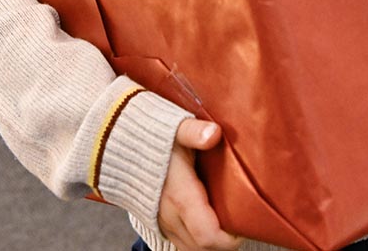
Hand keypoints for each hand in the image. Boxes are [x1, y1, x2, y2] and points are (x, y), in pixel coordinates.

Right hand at [157, 119, 241, 250]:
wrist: (121, 145)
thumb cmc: (154, 136)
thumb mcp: (177, 129)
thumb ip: (194, 131)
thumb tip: (214, 133)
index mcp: (180, 197)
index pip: (208, 236)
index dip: (232, 238)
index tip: (246, 222)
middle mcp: (170, 216)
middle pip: (204, 248)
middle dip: (227, 241)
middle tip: (244, 220)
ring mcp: (163, 223)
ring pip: (193, 249)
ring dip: (213, 242)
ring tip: (230, 220)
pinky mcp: (159, 223)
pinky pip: (183, 242)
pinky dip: (199, 239)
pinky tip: (211, 220)